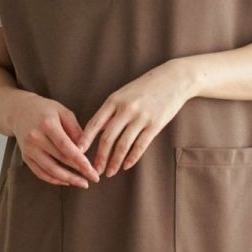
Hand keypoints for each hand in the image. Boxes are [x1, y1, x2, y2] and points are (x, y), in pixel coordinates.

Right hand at [10, 92, 101, 187]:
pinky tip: (67, 181)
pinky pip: (41, 173)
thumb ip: (75, 130)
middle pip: (59, 159)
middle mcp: (35, 138)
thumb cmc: (45, 110)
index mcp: (47, 124)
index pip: (65, 146)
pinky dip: (55, 180)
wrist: (19, 111)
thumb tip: (86, 149)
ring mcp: (29, 149)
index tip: (92, 170)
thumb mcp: (63, 112)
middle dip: (78, 171)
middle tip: (94, 178)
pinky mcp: (25, 157)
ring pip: (50, 170)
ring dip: (68, 179)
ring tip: (83, 183)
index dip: (79, 160)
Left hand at [77, 60, 193, 175]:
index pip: (94, 123)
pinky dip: (131, 158)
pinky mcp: (155, 125)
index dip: (85, 140)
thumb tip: (98, 131)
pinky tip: (126, 165)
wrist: (174, 79)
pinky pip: (140, 146)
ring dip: (115, 162)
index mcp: (114, 100)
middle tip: (95, 170)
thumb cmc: (146, 87)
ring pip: (123, 145)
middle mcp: (126, 109)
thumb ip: (110, 111)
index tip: (77, 153)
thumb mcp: (124, 93)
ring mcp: (141, 117)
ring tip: (110, 172)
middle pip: (107, 138)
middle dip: (99, 157)